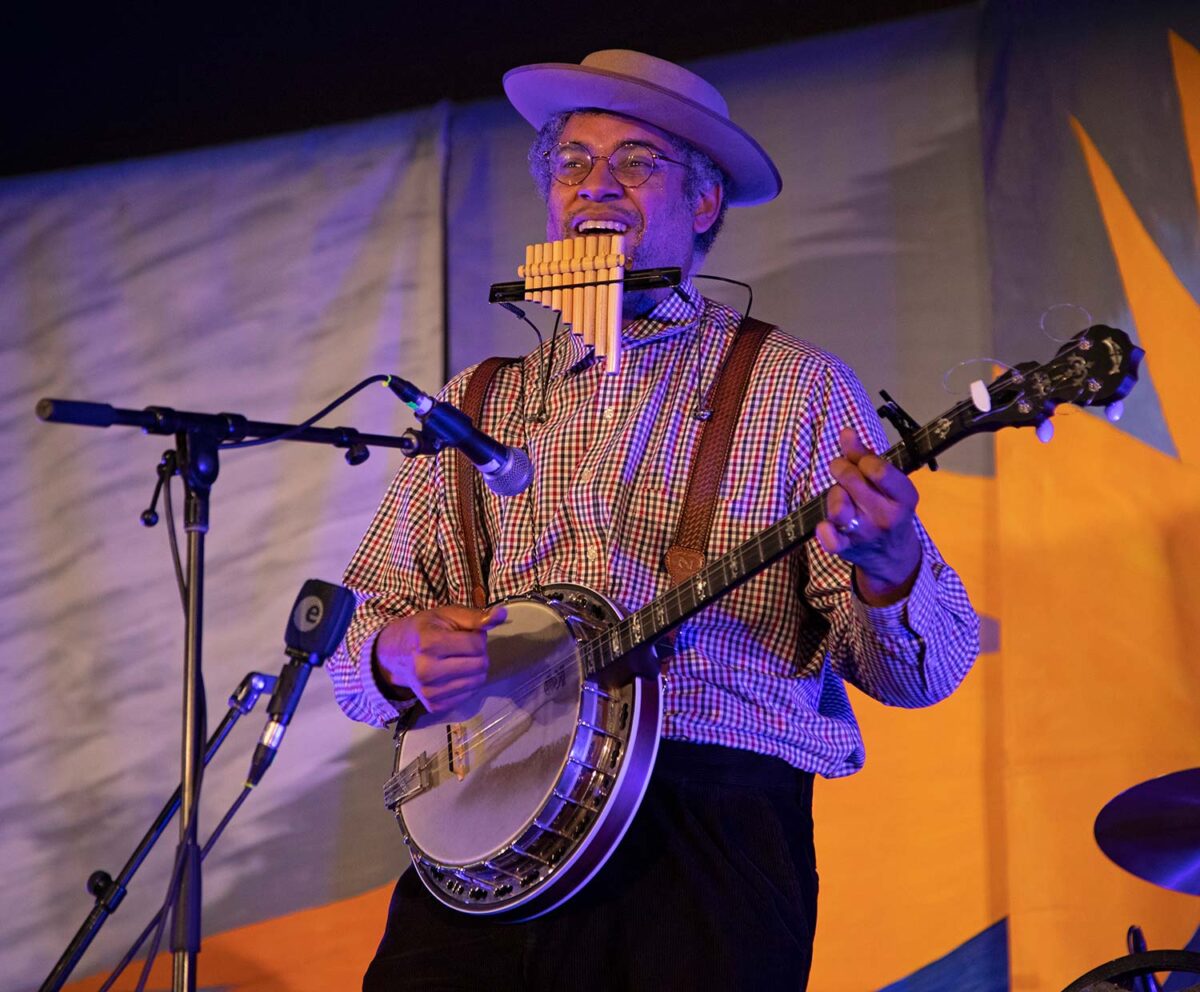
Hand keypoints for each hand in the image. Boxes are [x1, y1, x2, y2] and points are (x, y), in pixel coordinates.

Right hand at [374, 605, 506, 714]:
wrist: (395, 654)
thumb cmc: (423, 630)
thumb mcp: (446, 615)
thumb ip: (475, 616)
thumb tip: (502, 614)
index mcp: (429, 643)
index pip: (476, 644)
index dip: (477, 637)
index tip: (465, 634)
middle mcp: (426, 670)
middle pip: (480, 664)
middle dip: (478, 653)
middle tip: (463, 648)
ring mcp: (429, 691)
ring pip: (477, 682)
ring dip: (475, 669)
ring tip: (458, 660)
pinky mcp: (433, 705)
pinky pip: (468, 695)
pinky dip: (466, 683)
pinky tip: (453, 674)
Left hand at [816, 428, 921, 605]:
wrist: (893, 555)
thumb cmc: (888, 507)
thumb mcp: (889, 482)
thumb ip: (866, 455)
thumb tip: (846, 432)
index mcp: (903, 497)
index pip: (877, 469)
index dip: (861, 458)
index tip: (861, 461)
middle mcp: (886, 516)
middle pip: (852, 480)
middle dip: (841, 468)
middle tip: (841, 469)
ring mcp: (865, 533)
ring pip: (837, 506)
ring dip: (834, 494)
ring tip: (839, 495)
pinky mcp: (847, 548)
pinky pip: (830, 540)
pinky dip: (824, 531)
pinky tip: (825, 525)